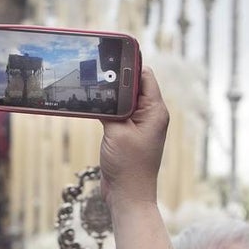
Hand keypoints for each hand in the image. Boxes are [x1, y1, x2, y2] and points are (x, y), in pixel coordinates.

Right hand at [100, 67, 168, 206]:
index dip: (130, 63)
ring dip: (111, 95)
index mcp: (155, 111)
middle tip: (97, 68)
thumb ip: (112, 108)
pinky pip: (119, 114)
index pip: (144, 76)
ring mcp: (140, 126)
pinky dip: (107, 108)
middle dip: (117, 77)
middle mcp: (151, 116)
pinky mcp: (129, 134)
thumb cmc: (128, 167)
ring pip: (124, 100)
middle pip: (134, 86)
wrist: (128, 196)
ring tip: (93, 85)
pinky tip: (93, 105)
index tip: (112, 53)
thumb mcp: (116, 132)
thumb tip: (104, 91)